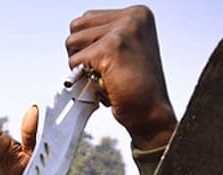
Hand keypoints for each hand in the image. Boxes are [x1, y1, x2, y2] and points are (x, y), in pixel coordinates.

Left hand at [66, 6, 176, 148]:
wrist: (150, 112)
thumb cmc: (135, 87)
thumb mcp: (125, 49)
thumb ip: (104, 34)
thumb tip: (74, 36)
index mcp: (137, 14)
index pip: (88, 18)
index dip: (87, 43)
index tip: (105, 61)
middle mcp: (132, 17)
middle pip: (76, 27)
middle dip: (80, 51)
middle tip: (99, 70)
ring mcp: (122, 30)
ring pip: (72, 42)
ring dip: (80, 64)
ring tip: (102, 76)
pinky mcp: (110, 48)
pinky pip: (74, 61)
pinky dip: (81, 77)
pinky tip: (103, 83)